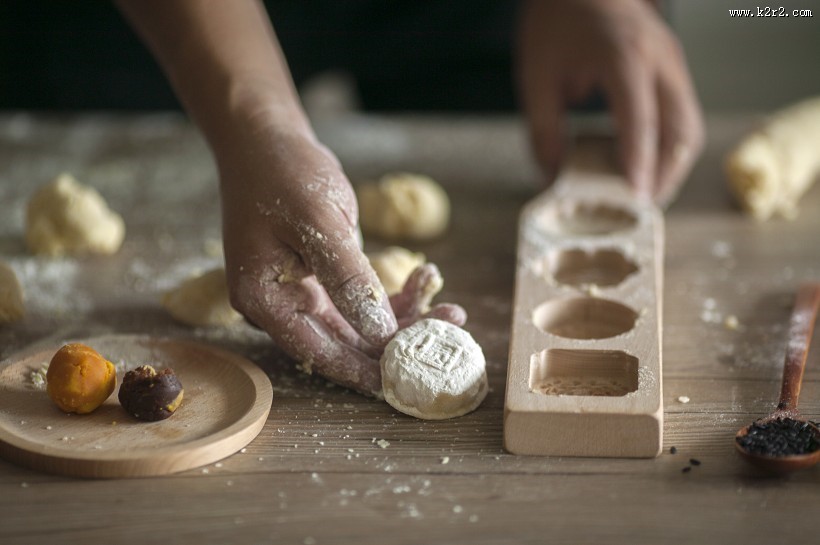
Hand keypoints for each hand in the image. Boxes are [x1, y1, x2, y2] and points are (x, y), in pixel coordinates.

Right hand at [217, 123, 463, 395]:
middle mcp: (282, 304)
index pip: (320, 352)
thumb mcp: (319, 223)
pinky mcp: (322, 277)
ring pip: (360, 322)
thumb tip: (380, 333)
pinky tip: (426, 278)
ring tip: (451, 310)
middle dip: (398, 341)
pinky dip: (393, 294)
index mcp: (266, 300)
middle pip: (345, 342)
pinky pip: (361, 298)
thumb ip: (347, 279)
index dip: (365, 370)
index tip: (408, 381)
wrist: (267, 140)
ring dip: (404, 317)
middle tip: (449, 332)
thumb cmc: (283, 174)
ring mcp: (302, 292)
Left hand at [517, 0, 703, 204]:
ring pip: (690, 125)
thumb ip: (543, 130)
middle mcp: (658, 58)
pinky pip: (682, 115)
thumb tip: (553, 178)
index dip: (639, 162)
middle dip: (666, 174)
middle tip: (641, 206)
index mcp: (622, 55)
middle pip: (681, 128)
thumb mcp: (535, 75)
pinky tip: (647, 166)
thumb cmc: (556, 21)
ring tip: (645, 193)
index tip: (635, 198)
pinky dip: (670, 146)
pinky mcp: (673, 67)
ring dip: (673, 164)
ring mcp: (672, 61)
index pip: (639, 118)